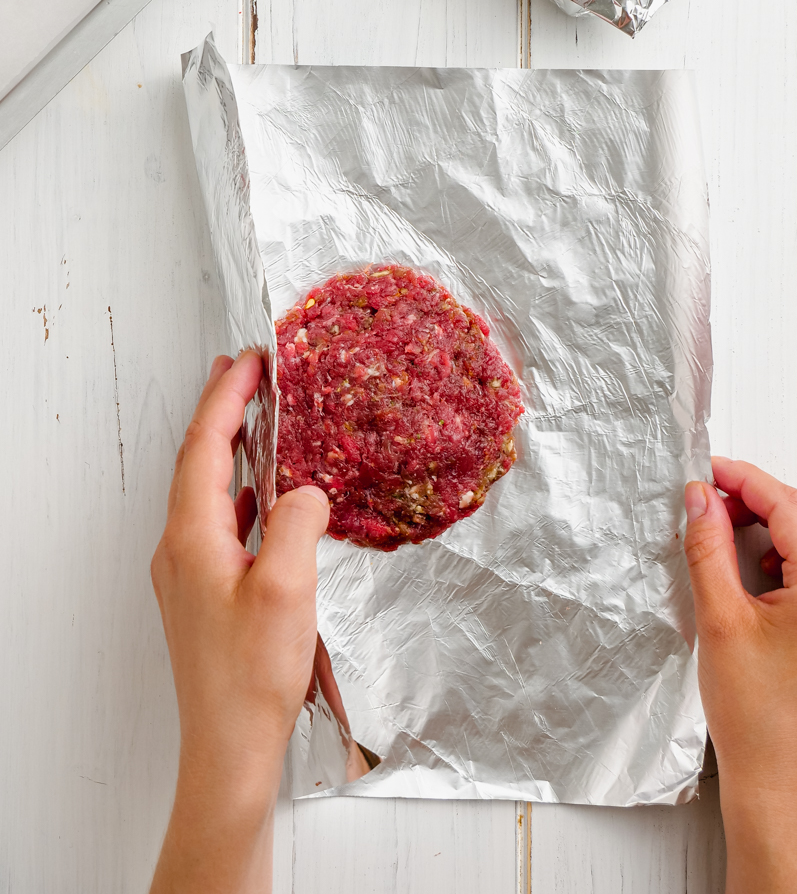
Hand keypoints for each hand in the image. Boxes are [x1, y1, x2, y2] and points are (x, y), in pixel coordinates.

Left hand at [150, 351, 328, 893]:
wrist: (227, 748)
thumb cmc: (253, 675)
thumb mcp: (289, 589)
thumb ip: (298, 522)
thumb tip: (305, 491)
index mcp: (192, 537)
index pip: (204, 446)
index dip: (226, 397)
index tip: (249, 360)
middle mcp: (179, 548)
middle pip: (196, 462)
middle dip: (220, 412)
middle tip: (243, 372)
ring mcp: (187, 573)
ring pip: (205, 492)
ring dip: (228, 450)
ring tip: (253, 419)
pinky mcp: (202, 595)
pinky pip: (217, 524)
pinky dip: (237, 493)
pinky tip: (260, 497)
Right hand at [684, 458, 796, 893]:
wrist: (780, 781)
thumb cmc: (760, 717)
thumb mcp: (721, 619)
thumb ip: (708, 549)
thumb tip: (699, 499)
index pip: (788, 505)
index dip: (743, 479)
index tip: (706, 470)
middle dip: (749, 501)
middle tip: (702, 501)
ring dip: (759, 529)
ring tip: (715, 536)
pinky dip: (771, 559)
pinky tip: (740, 568)